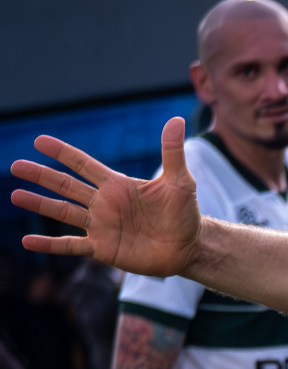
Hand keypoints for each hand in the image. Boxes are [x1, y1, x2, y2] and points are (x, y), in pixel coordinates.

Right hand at [11, 117, 200, 273]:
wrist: (189, 247)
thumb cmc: (184, 212)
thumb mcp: (179, 181)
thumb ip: (171, 152)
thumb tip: (175, 119)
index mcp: (117, 185)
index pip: (83, 164)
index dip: (63, 153)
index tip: (40, 141)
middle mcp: (103, 203)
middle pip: (66, 186)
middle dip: (42, 176)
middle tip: (16, 166)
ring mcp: (101, 226)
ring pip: (64, 212)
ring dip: (40, 204)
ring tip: (16, 195)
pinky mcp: (103, 248)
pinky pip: (71, 246)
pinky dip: (50, 244)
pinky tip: (29, 241)